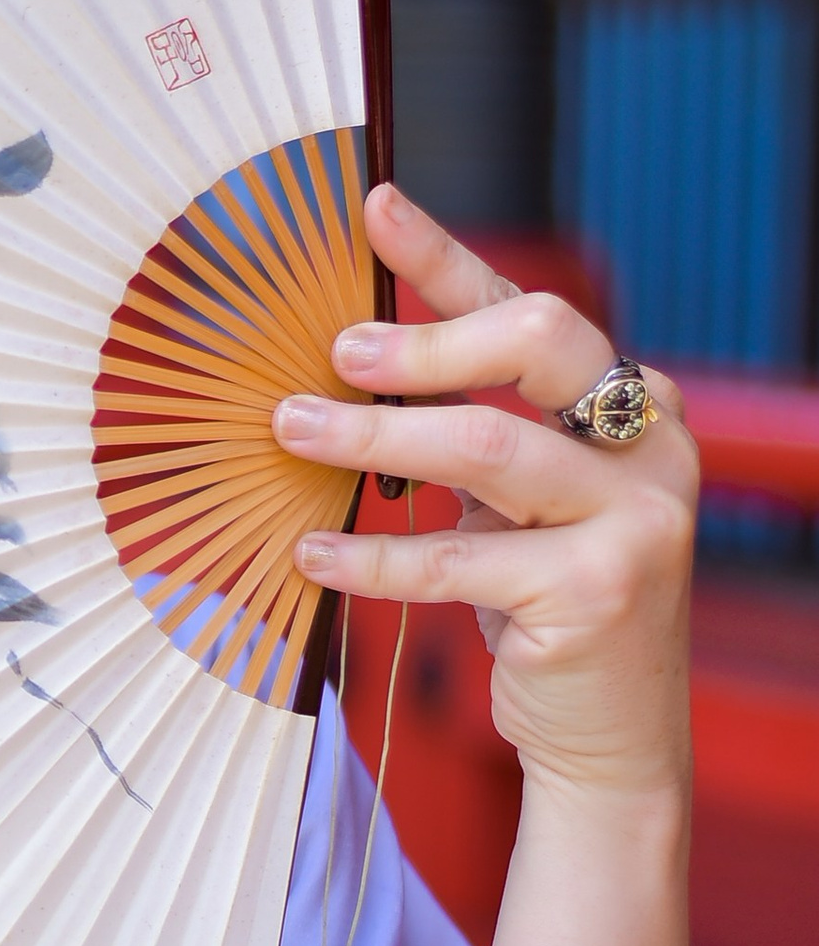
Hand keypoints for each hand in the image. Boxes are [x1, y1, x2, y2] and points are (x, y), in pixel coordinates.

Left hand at [273, 181, 697, 809]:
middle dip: (423, 339)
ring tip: (292, 431)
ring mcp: (639, 517)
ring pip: (487, 445)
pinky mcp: (601, 590)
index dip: (446, 258)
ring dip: (375, 436)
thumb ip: (469, 437)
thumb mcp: (515, 510)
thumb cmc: (544, 608)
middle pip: (537, 343)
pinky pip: (458, 559)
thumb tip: (342, 374)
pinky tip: (312, 550)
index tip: (372, 205)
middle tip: (331, 355)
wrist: (608, 739)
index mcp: (634, 406)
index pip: (528, 312)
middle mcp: (653, 445)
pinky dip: (374, 555)